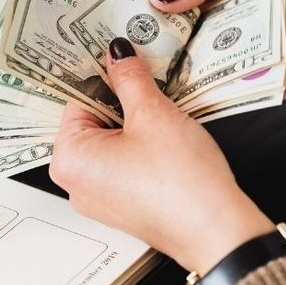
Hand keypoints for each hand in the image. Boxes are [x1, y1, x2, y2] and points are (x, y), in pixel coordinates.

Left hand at [50, 40, 272, 275]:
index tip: (123, 59)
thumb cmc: (181, 181)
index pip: (77, 99)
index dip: (104, 76)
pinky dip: (142, 146)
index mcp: (69, 159)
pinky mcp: (124, 205)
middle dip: (121, 100)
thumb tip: (117, 54)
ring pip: (112, 141)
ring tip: (162, 114)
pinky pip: (124, 163)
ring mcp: (100, 197)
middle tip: (149, 84)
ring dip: (135, 122)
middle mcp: (76, 183)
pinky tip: (166, 140)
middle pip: (92, 121)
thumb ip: (129, 78)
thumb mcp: (153, 114)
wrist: (216, 230)